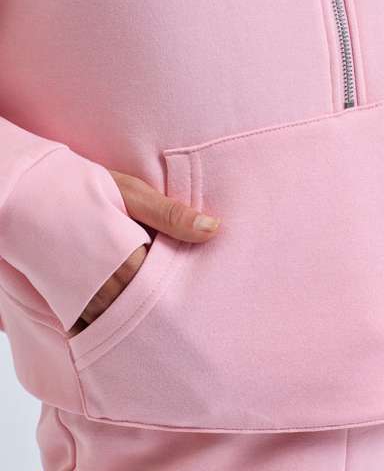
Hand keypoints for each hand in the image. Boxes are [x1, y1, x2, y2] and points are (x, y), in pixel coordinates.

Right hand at [70, 168, 220, 334]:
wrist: (32, 194)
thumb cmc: (88, 188)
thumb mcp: (133, 194)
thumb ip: (172, 215)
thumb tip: (215, 229)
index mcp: (130, 256)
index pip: (167, 286)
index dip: (184, 290)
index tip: (202, 296)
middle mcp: (107, 283)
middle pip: (146, 310)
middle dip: (165, 312)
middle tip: (190, 326)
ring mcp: (85, 297)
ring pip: (121, 322)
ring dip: (139, 323)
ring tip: (165, 331)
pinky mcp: (67, 302)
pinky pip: (93, 326)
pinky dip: (110, 327)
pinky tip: (126, 329)